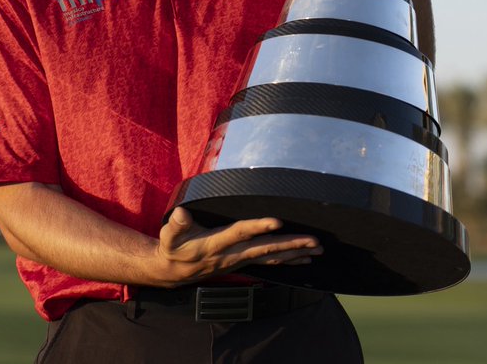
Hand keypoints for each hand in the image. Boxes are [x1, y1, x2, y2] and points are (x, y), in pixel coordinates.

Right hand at [151, 207, 321, 286]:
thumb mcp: (170, 235)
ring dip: (295, 254)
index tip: (276, 221)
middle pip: (265, 249)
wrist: (173, 272)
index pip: (239, 233)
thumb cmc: (173, 248)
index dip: (257, 227)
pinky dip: (288, 261)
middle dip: (290, 244)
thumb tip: (182, 213)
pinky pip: (270, 262)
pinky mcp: (243, 262)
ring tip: (316, 250)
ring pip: (271, 257)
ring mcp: (239, 260)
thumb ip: (177, 224)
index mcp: (215, 244)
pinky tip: (303, 259)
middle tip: (313, 241)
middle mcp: (232, 254)